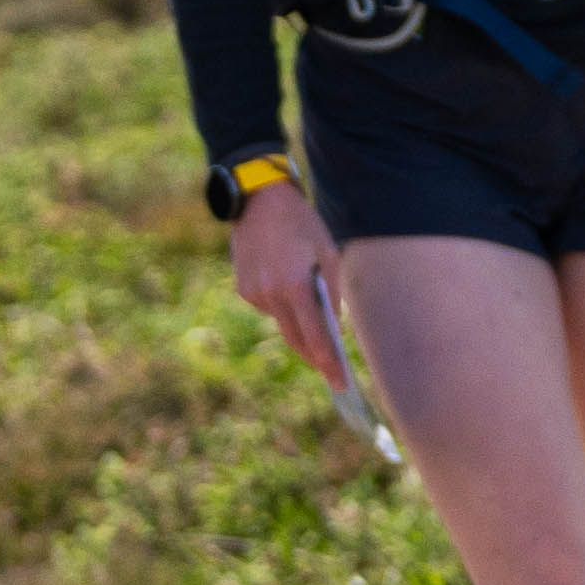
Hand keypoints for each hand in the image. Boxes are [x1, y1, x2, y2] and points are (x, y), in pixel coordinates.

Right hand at [224, 181, 356, 400]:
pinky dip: (283, 305)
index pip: (315, 336)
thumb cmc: (302, 224)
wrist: (259, 201)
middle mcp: (270, 295)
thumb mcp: (328, 254)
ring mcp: (253, 294)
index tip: (340, 383)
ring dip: (298, 323)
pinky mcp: (243, 289)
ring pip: (282, 322)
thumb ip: (331, 293)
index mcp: (295, 286)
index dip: (329, 362)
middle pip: (295, 339)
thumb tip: (332, 327)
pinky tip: (288, 285)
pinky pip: (269, 307)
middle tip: (331, 372)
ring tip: (312, 316)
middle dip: (314, 356)